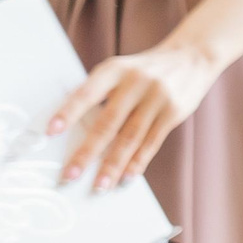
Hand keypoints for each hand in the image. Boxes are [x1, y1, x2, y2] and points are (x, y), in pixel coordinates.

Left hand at [49, 42, 219, 191]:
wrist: (192, 56)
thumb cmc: (145, 69)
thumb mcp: (121, 70)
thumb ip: (100, 93)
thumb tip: (73, 128)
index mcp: (116, 69)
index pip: (87, 93)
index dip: (69, 112)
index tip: (51, 132)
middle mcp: (137, 82)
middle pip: (108, 123)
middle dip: (87, 152)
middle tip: (70, 175)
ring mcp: (158, 98)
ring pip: (131, 138)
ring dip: (113, 166)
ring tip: (99, 186)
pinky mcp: (174, 112)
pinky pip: (152, 143)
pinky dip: (137, 163)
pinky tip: (125, 177)